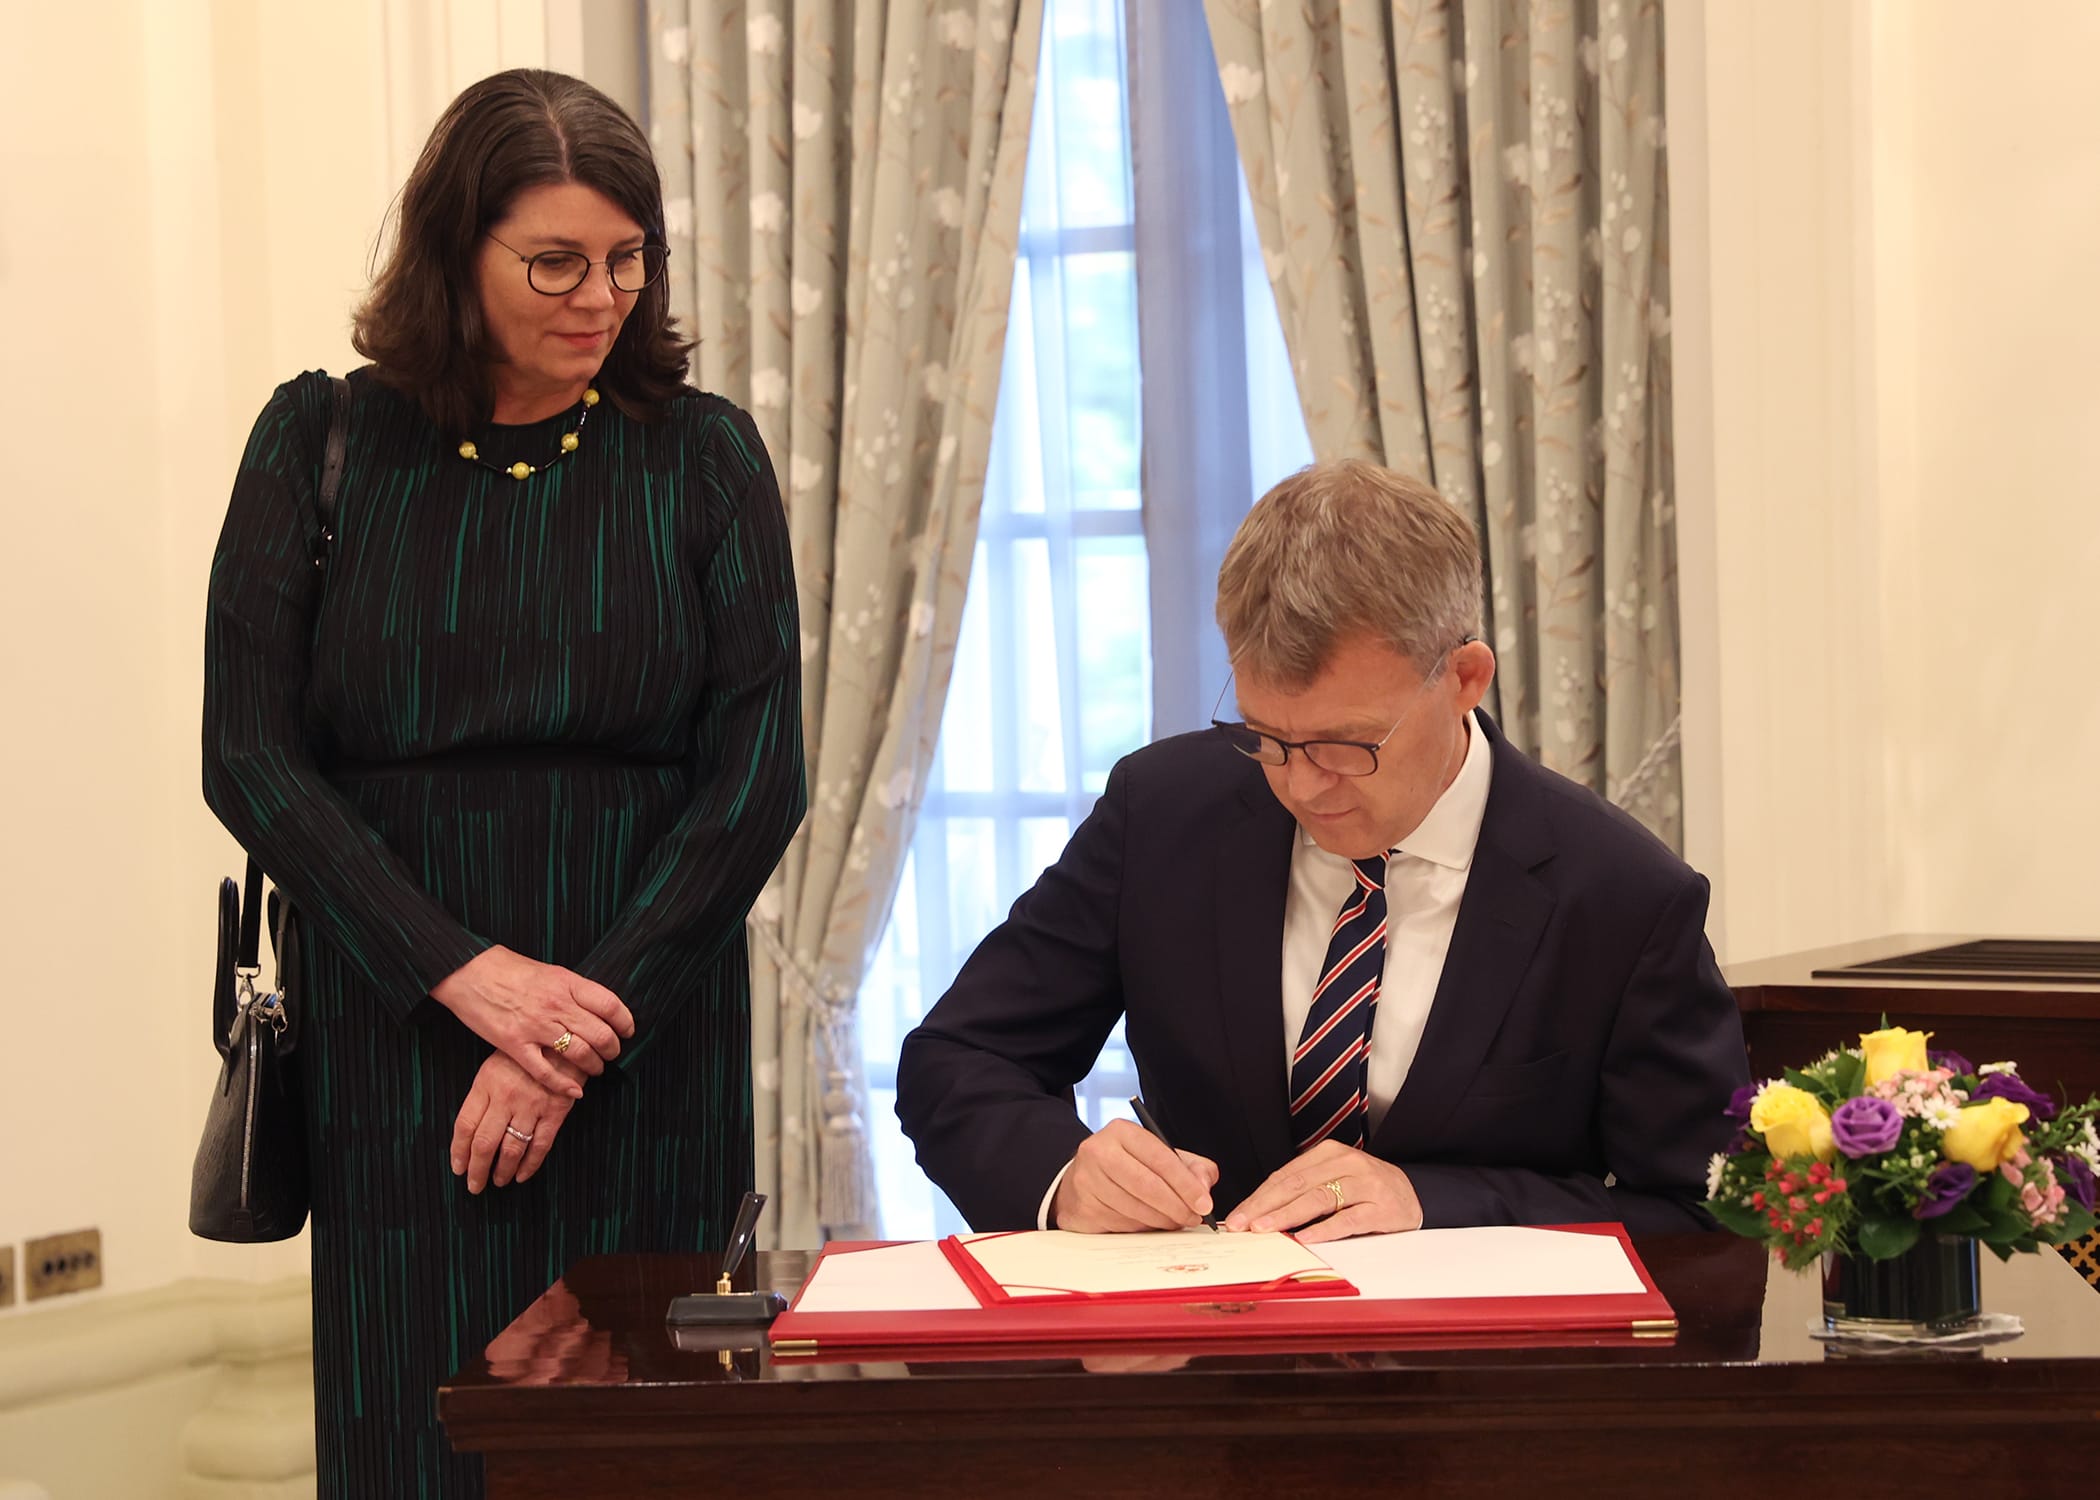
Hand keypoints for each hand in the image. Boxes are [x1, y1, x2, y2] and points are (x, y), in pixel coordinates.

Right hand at [430, 945, 634, 1097]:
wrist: (468, 971)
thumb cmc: (508, 969)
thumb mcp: (549, 971)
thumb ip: (573, 990)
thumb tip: (598, 1007)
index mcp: (567, 983)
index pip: (610, 1006)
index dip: (625, 1022)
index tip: (628, 1031)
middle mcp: (556, 1005)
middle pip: (601, 1034)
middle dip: (612, 1050)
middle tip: (612, 1054)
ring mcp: (535, 1027)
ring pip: (580, 1055)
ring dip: (594, 1067)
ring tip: (595, 1069)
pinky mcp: (514, 1045)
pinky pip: (546, 1073)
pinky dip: (564, 1085)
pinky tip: (575, 1091)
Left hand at [450, 1051, 581, 1193]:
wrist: (564, 1039)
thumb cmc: (525, 1054)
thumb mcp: (494, 1066)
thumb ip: (482, 1095)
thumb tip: (470, 1131)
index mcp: (486, 1084)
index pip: (464, 1125)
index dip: (459, 1151)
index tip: (458, 1168)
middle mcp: (505, 1098)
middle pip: (485, 1143)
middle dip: (477, 1170)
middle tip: (475, 1186)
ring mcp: (531, 1106)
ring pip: (511, 1148)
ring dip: (502, 1170)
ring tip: (498, 1181)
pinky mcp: (555, 1111)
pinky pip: (540, 1145)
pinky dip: (530, 1165)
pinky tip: (522, 1175)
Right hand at [1050, 1118, 1219, 1232]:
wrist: (1083, 1177)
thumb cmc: (1128, 1166)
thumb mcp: (1161, 1155)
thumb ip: (1191, 1167)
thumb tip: (1202, 1188)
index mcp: (1121, 1131)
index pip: (1160, 1158)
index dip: (1185, 1184)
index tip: (1204, 1204)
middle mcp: (1098, 1151)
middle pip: (1146, 1185)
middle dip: (1176, 1206)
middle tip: (1193, 1219)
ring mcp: (1086, 1180)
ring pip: (1134, 1208)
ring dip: (1161, 1221)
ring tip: (1174, 1222)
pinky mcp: (1080, 1207)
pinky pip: (1120, 1224)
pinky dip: (1141, 1228)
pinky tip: (1149, 1224)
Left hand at [1223, 1141, 1421, 1243]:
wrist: (1414, 1194)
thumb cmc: (1366, 1189)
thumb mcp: (1334, 1178)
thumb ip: (1304, 1188)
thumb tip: (1261, 1211)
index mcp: (1328, 1153)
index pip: (1285, 1176)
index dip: (1258, 1196)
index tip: (1238, 1215)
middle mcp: (1346, 1163)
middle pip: (1296, 1185)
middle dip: (1264, 1206)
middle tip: (1242, 1224)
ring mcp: (1365, 1184)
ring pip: (1319, 1199)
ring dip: (1287, 1215)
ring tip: (1265, 1229)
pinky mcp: (1381, 1207)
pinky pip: (1348, 1219)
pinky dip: (1325, 1228)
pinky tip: (1305, 1237)